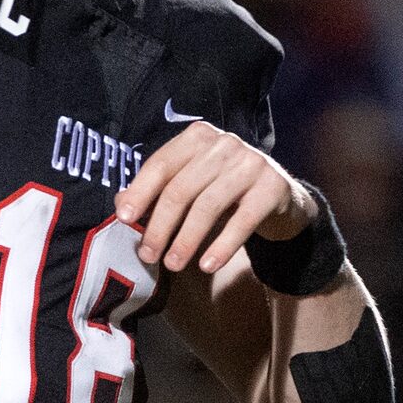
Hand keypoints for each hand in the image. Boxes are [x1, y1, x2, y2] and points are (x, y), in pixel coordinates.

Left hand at [114, 121, 310, 274]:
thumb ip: (158, 190)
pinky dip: (222, 246)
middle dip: (160, 226)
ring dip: (186, 240)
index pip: (161, 164)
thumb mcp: (192, 184)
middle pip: (181, 189)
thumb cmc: (226, 190)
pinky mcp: (273, 187)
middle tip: (148, 255)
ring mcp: (251, 162)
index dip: (140, 193)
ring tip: (173, 264)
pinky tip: (207, 265)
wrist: (280, 196)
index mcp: (198, 137)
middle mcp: (224, 144)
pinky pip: (242, 221)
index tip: (124, 220)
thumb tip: (122, 205)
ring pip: (208, 206)